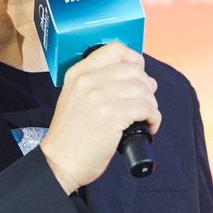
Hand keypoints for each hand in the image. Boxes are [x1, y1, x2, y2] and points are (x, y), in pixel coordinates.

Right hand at [40, 41, 160, 192]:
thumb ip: (94, 83)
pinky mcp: (113, 116)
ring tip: (146, 117)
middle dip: (146, 86)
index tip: (139, 73)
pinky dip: (154, 118)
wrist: (59, 162)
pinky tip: (148, 126)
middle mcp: (89, 80)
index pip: (116, 49)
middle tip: (144, 102)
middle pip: (135, 70)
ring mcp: (101, 97)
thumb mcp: (74, 97)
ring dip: (151, 104)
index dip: (134, 59)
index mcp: (78, 73)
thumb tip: (132, 78)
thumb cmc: (69, 136)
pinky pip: (147, 108)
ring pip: (144, 89)